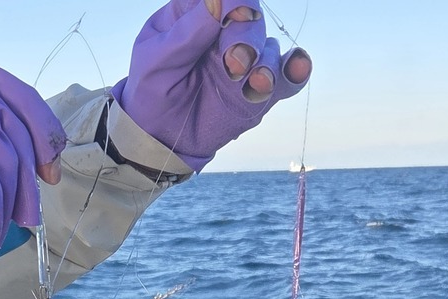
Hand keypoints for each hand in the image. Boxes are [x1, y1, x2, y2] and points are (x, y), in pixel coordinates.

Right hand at [0, 60, 65, 249]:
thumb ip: (0, 133)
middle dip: (27, 183)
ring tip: (4, 227)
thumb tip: (49, 169)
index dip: (45, 136)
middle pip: (15, 137)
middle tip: (29, 216)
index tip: (50, 171)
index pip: (25, 98)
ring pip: (3, 164)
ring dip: (9, 204)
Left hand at [113, 0, 310, 170]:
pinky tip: (296, 69)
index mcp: (196, 14)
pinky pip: (286, 77)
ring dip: (266, 66)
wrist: (158, 136)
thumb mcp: (155, 59)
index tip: (230, 20)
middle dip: (248, 40)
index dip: (234, 7)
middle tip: (235, 64)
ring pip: (270, 50)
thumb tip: (219, 0)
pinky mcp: (259, 89)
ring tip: (254, 85)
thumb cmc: (151, 91)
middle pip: (251, 20)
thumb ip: (187, 32)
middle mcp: (226, 31)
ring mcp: (246, 59)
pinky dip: (294, 73)